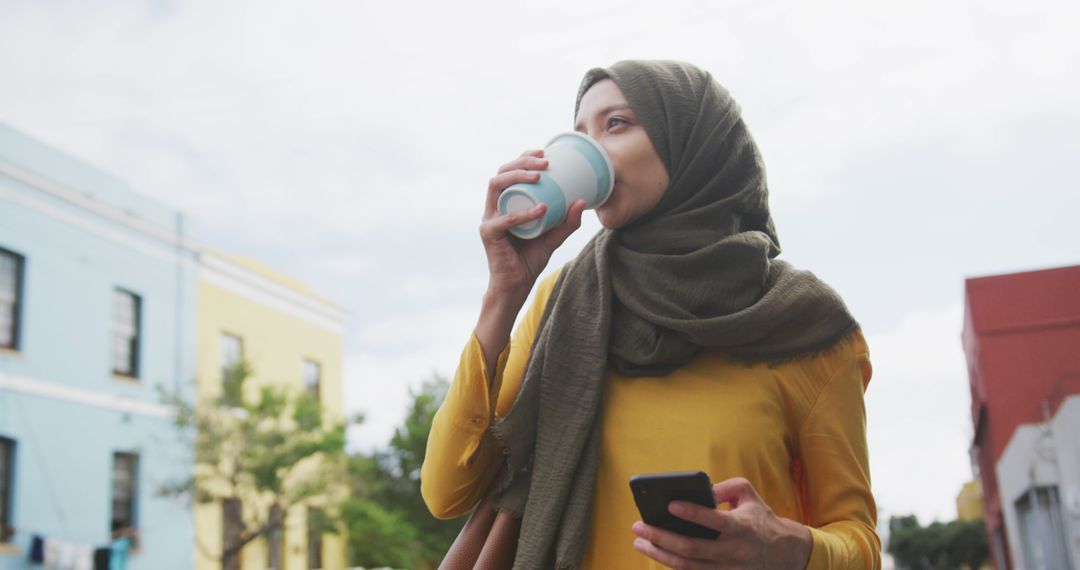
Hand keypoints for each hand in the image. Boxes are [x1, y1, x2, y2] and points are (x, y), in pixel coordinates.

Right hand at [479, 149, 585, 300]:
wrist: (516, 285)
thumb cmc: (530, 258)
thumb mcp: (554, 237)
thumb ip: (567, 221)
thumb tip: (582, 201)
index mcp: (506, 202)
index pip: (510, 171)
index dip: (524, 157)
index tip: (544, 151)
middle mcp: (494, 206)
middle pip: (501, 172)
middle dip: (522, 161)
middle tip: (545, 161)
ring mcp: (489, 218)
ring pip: (496, 186)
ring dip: (517, 176)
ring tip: (539, 175)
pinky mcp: (489, 234)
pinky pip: (504, 219)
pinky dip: (523, 213)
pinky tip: (541, 209)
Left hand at [631, 477, 811, 569]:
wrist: (786, 553)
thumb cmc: (761, 519)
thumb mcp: (749, 495)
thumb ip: (725, 486)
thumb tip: (700, 489)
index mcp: (741, 527)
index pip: (713, 519)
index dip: (691, 513)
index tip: (669, 505)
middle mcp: (733, 551)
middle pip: (691, 548)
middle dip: (660, 537)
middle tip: (638, 527)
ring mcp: (728, 569)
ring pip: (688, 566)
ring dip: (660, 554)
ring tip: (640, 542)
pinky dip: (673, 566)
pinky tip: (658, 554)